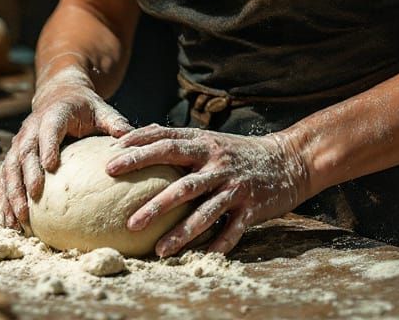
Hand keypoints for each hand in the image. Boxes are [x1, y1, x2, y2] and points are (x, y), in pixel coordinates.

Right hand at [0, 68, 133, 230]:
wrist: (60, 94)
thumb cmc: (85, 107)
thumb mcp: (102, 110)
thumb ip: (115, 123)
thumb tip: (133, 139)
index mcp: (55, 114)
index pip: (49, 129)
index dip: (48, 146)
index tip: (50, 166)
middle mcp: (32, 127)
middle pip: (25, 152)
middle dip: (25, 178)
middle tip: (31, 203)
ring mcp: (21, 141)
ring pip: (10, 167)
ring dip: (10, 194)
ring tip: (16, 220)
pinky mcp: (15, 153)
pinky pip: (5, 176)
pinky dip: (4, 198)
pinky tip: (7, 221)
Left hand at [105, 124, 309, 255]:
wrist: (288, 159)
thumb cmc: (238, 152)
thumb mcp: (210, 140)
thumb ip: (179, 142)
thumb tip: (135, 139)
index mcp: (204, 143)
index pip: (165, 142)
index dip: (138, 150)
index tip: (110, 162)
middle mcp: (217, 162)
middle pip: (181, 181)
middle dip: (153, 199)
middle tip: (126, 217)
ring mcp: (235, 185)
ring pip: (204, 211)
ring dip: (180, 232)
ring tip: (158, 249)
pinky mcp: (252, 206)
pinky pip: (232, 230)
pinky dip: (218, 244)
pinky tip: (201, 258)